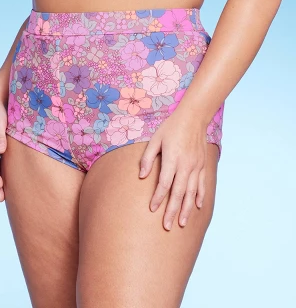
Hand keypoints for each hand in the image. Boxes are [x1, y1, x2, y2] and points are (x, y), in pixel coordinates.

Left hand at [139, 111, 207, 229]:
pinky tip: (197, 207)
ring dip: (187, 209)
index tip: (152, 209)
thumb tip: (142, 176)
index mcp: (172, 160)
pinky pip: (202, 185)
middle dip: (172, 211)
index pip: (164, 184)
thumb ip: (148, 158)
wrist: (193, 118)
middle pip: (178, 193)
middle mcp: (186, 166)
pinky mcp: (202, 165)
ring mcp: (196, 167)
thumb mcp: (155, 139)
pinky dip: (200, 197)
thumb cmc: (170, 128)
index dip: (158, 198)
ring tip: (182, 223)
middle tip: (167, 226)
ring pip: (192, 193)